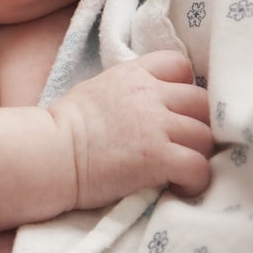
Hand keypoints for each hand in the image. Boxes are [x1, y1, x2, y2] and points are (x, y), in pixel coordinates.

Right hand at [47, 50, 213, 208]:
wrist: (48, 154)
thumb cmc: (64, 128)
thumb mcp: (99, 89)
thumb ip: (131, 89)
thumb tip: (153, 101)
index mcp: (134, 74)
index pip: (180, 64)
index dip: (185, 89)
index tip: (176, 111)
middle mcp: (149, 94)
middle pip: (202, 103)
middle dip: (199, 124)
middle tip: (186, 146)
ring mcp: (155, 125)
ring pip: (205, 136)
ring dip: (199, 154)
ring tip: (183, 169)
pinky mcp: (156, 157)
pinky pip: (198, 166)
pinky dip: (196, 180)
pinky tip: (180, 187)